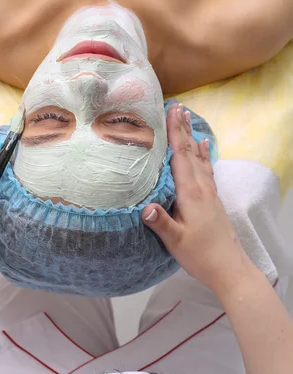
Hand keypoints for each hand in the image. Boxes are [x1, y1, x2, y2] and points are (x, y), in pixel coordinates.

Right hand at [142, 102, 252, 295]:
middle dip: (182, 128)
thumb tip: (144, 207)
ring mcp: (209, 191)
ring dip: (191, 136)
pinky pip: (205, 167)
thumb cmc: (200, 254)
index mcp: (191, 192)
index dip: (175, 132)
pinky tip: (202, 146)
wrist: (229, 267)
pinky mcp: (212, 198)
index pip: (180, 155)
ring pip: (198, 157)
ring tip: (187, 118)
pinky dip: (202, 153)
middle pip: (190, 151)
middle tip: (177, 106)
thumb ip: (160, 223)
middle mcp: (201, 186)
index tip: (171, 111)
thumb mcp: (176, 241)